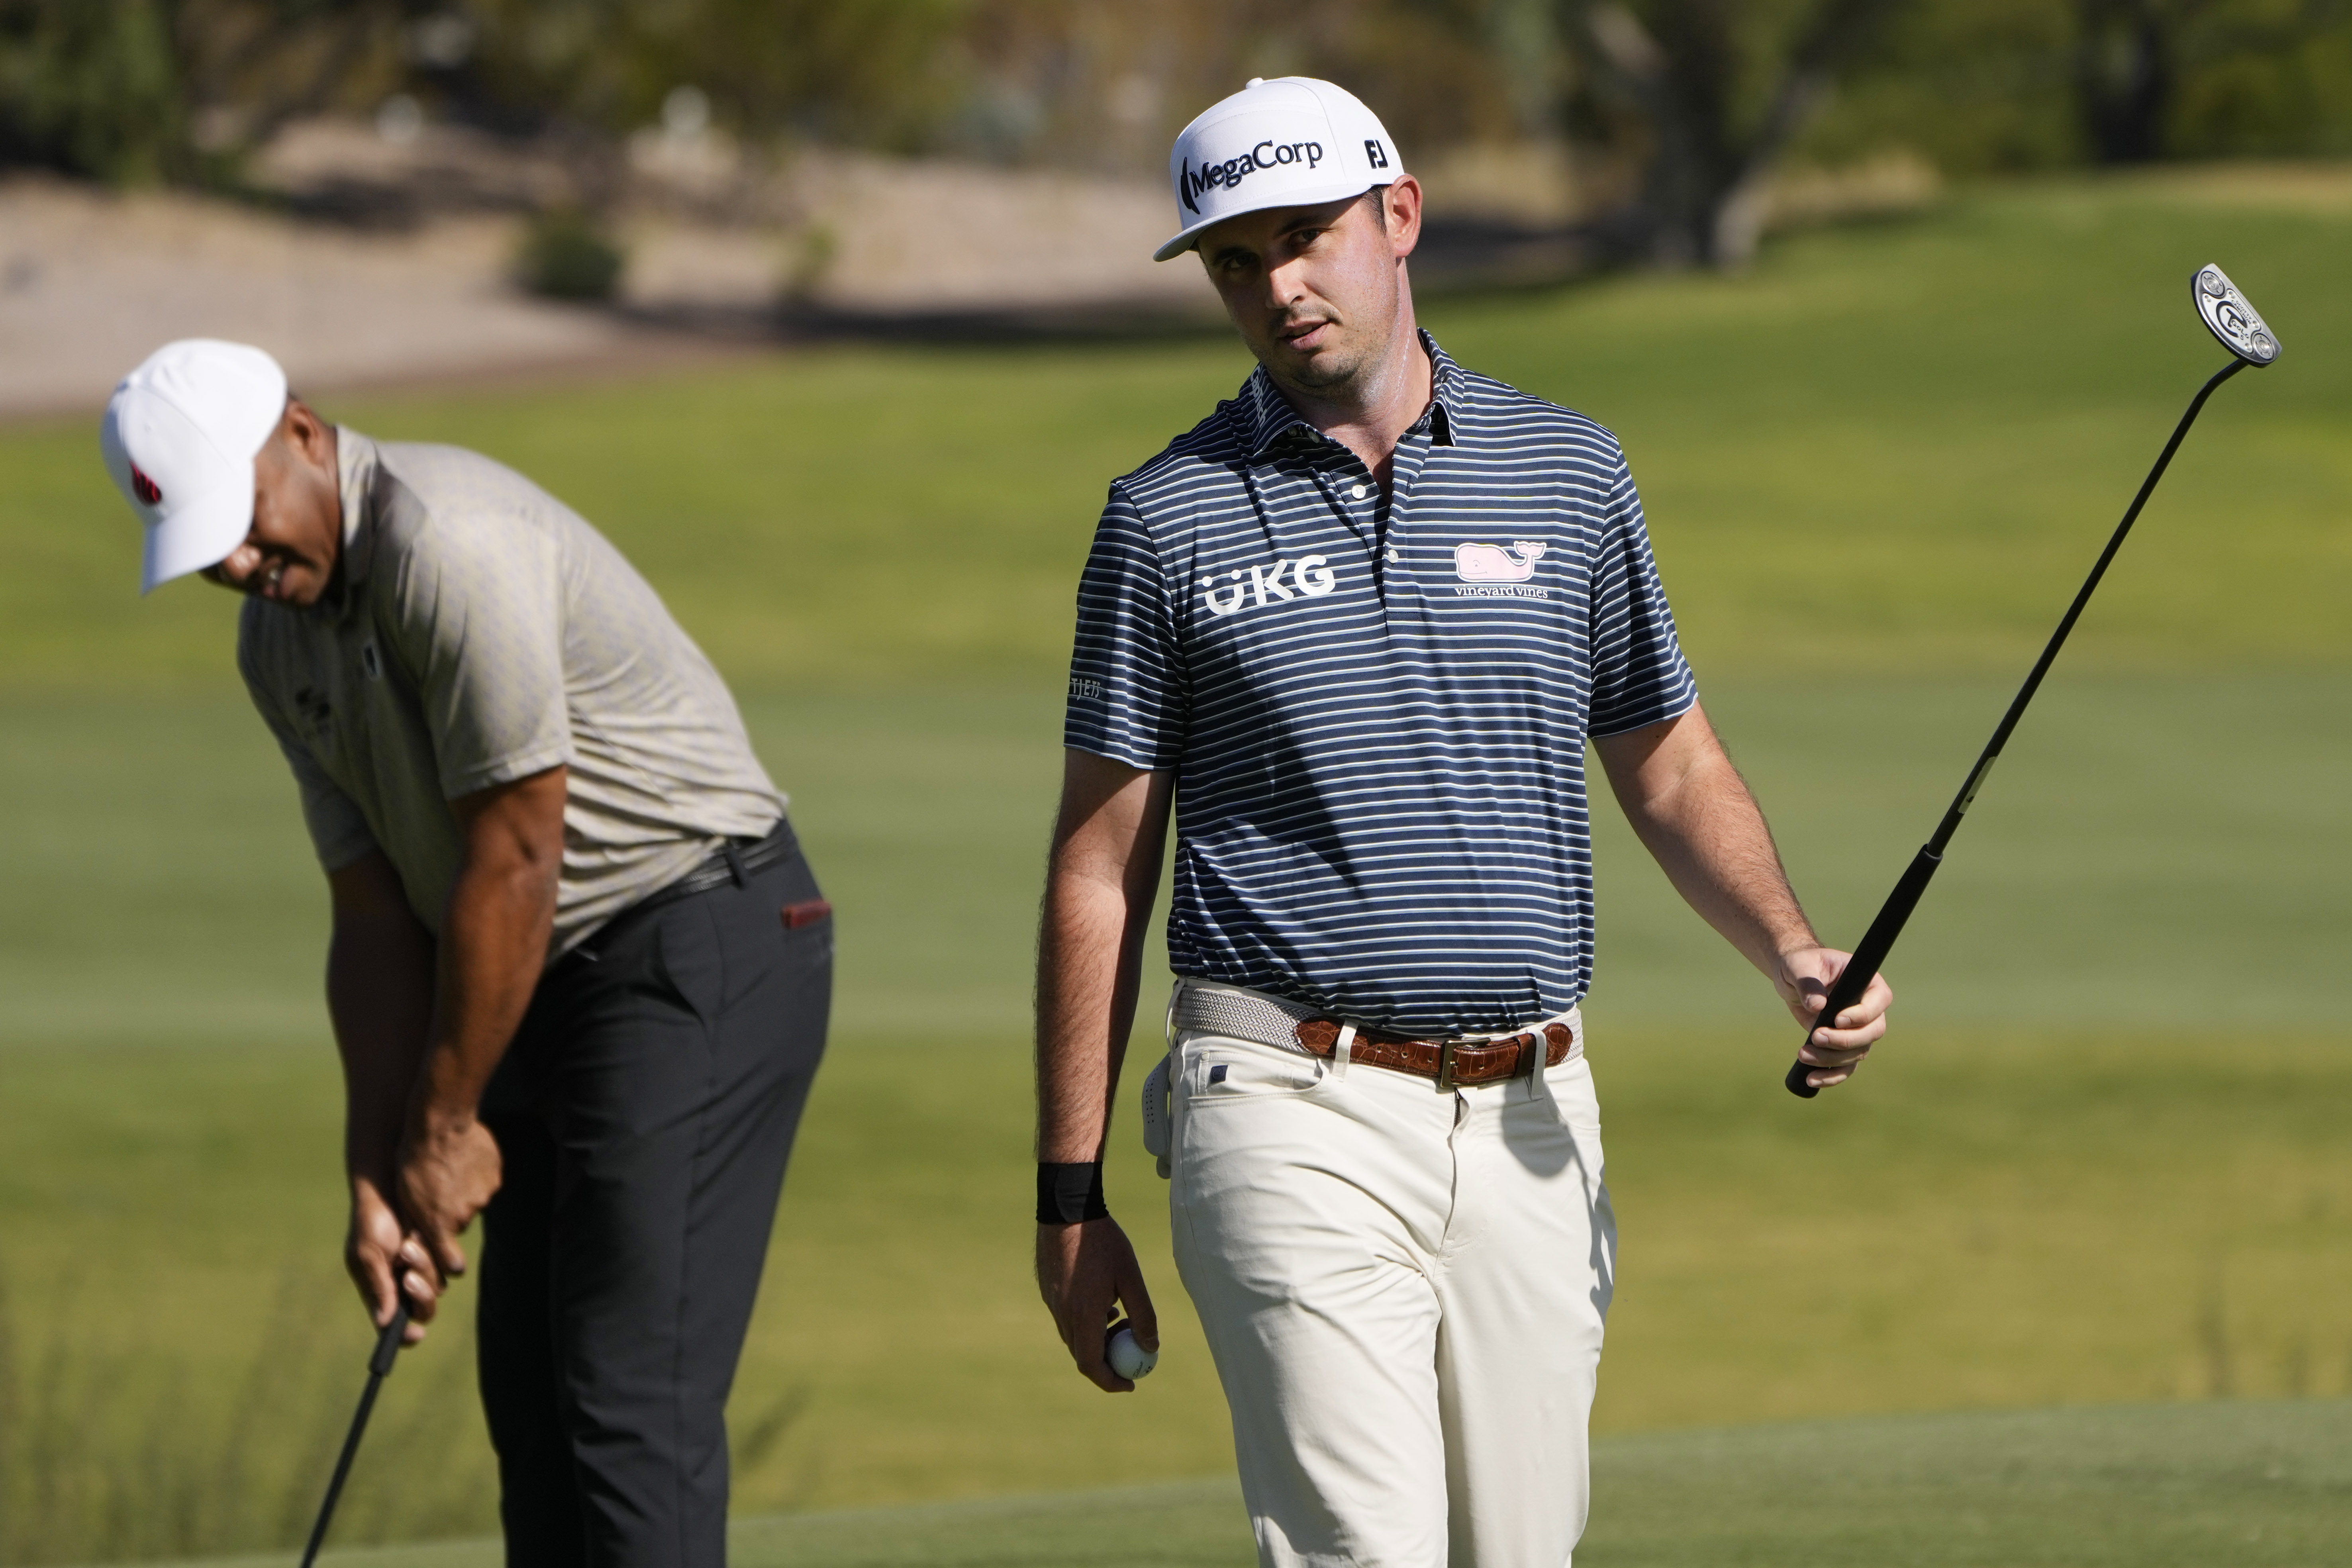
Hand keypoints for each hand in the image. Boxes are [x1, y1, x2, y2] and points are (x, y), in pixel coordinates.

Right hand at [347, 1174, 438, 1344]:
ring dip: (424, 1268)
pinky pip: (448, 1267)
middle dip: (420, 1297)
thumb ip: (378, 1286)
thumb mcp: (367, 1254)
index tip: (415, 1334)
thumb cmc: (371, 1222)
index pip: (395, 1325)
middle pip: (423, 1311)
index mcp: (382, 1292)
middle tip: (409, 1275)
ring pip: (437, 1287)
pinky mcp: (441, 1254)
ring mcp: (424, 1270)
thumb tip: (384, 1323)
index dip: (405, 1335)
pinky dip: (434, 1254)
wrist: (391, 1188)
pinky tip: (419, 1235)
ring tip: (407, 1243)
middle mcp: (404, 1286)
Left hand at [396, 1115, 501, 1284]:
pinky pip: (485, 1181)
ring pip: (473, 1200)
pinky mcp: (495, 1176)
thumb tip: (423, 1241)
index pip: (453, 1265)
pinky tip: (463, 1157)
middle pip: (460, 1222)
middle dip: (450, 1211)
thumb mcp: (405, 1197)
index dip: (449, 1262)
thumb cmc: (412, 1162)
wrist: (439, 1126)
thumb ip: (419, 1223)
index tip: (446, 1257)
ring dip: (463, 1190)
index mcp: (440, 1224)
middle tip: (437, 1189)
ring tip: (449, 1167)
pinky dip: (476, 1174)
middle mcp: (465, 1215)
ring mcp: (483, 1195)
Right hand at [1035, 1217, 1158, 1391]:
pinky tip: (1103, 1300)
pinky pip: (1067, 1320)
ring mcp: (1052, 1303)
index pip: (1092, 1365)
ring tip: (1119, 1316)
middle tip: (1130, 1349)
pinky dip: (1086, 1323)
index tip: (1131, 1384)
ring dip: (1098, 1339)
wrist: (1067, 1210)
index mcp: (1084, 1315)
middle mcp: (1064, 1314)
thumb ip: (1143, 1314)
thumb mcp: (1131, 1277)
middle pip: (1083, 1355)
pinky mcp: (1048, 1292)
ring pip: (1075, 1337)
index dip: (1111, 1381)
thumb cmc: (1103, 1241)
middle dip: (1108, 1360)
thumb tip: (1151, 1347)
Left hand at [1774, 945, 1892, 1090]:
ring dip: (1832, 1059)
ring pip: (1857, 1053)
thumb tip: (1817, 1006)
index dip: (1861, 1015)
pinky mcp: (1842, 1046)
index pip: (1878, 1002)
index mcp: (1868, 983)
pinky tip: (1811, 1079)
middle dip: (1844, 1040)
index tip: (1836, 1020)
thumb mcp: (1799, 965)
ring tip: (1803, 1054)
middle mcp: (1869, 1009)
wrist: (1793, 977)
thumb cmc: (1801, 964)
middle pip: (1872, 1033)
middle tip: (1816, 1037)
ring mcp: (1858, 1030)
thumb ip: (1808, 983)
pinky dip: (1831, 1076)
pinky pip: (1845, 1067)